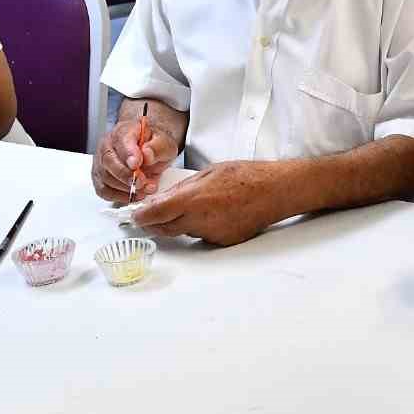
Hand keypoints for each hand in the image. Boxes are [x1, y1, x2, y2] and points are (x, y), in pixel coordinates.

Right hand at [92, 113, 179, 202]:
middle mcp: (107, 145)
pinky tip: (134, 196)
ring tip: (144, 189)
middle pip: (108, 161)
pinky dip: (118, 196)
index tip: (137, 165)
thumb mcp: (165, 142)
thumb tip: (147, 155)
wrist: (150, 149)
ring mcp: (100, 161)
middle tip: (142, 183)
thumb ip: (158, 147)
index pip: (121, 141)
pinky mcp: (100, 177)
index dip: (128, 154)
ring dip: (125, 188)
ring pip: (104, 178)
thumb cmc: (155, 145)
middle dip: (126, 175)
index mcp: (124, 131)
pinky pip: (103, 190)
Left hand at [129, 162, 281, 245]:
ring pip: (184, 232)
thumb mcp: (210, 172)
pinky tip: (218, 213)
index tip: (136, 214)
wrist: (276, 191)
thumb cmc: (247, 176)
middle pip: (164, 228)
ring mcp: (211, 234)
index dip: (140, 216)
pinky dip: (203, 226)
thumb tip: (163, 199)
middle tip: (157, 212)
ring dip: (182, 222)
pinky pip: (203, 235)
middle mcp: (198, 221)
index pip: (153, 215)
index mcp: (192, 200)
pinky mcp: (223, 241)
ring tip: (201, 205)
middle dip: (156, 222)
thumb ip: (183, 188)